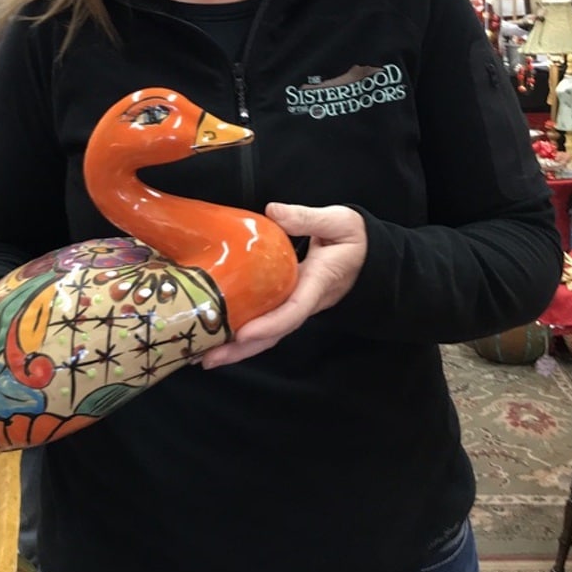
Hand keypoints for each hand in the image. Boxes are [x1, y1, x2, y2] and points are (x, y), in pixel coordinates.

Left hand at [202, 202, 367, 367]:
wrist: (368, 255)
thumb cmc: (353, 238)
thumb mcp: (338, 222)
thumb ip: (307, 218)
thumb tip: (274, 212)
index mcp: (318, 283)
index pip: (294, 310)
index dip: (269, 324)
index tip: (243, 333)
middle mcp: (304, 302)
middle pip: (274, 334)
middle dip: (241, 349)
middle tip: (208, 359)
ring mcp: (294, 305)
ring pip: (267, 334)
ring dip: (236, 347)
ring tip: (203, 354)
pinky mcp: (286, 302)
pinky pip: (264, 322)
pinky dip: (241, 333)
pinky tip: (216, 333)